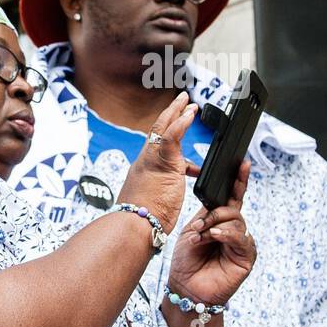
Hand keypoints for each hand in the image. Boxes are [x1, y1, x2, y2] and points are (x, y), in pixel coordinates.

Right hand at [117, 91, 197, 232]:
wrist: (135, 227)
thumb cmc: (144, 221)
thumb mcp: (157, 200)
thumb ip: (167, 188)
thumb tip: (176, 184)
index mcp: (144, 171)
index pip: (155, 145)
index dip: (165, 131)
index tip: (175, 120)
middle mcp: (144, 162)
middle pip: (156, 130)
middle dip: (170, 114)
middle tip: (182, 100)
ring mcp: (151, 160)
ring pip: (163, 128)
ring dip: (178, 113)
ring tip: (190, 103)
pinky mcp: (162, 162)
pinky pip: (171, 136)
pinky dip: (181, 122)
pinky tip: (190, 113)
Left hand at [168, 159, 255, 307]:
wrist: (184, 286)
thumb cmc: (186, 261)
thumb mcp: (193, 231)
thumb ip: (207, 215)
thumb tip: (216, 204)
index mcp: (220, 221)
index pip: (233, 197)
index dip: (238, 181)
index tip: (242, 163)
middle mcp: (233, 230)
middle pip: (233, 208)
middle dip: (215, 213)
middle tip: (198, 225)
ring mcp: (241, 243)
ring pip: (237, 221)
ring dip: (216, 225)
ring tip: (201, 235)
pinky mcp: (246, 257)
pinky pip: (242, 238)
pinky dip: (226, 234)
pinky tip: (215, 236)